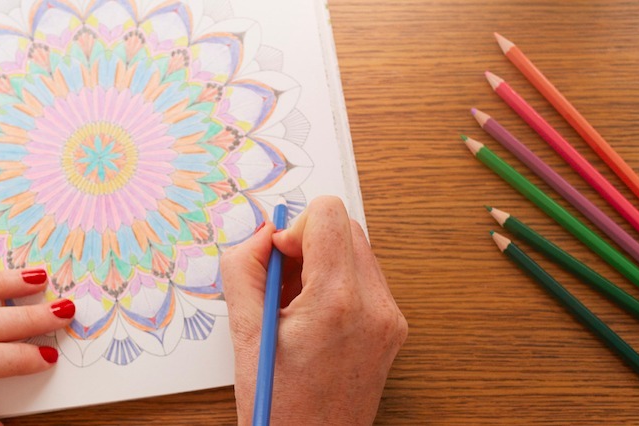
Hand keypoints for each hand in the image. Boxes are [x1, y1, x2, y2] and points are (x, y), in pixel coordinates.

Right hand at [221, 196, 407, 424]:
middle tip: (281, 282)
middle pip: (346, 227)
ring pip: (357, 251)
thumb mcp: (245, 332)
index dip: (294, 228)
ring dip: (322, 263)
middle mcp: (375, 306)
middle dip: (308, 243)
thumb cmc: (281, 405)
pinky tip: (313, 317)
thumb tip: (262, 234)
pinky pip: (366, 279)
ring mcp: (390, 318)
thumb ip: (245, 269)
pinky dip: (337, 284)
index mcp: (338, 302)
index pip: (328, 214)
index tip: (277, 257)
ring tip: (295, 305)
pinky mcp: (393, 328)